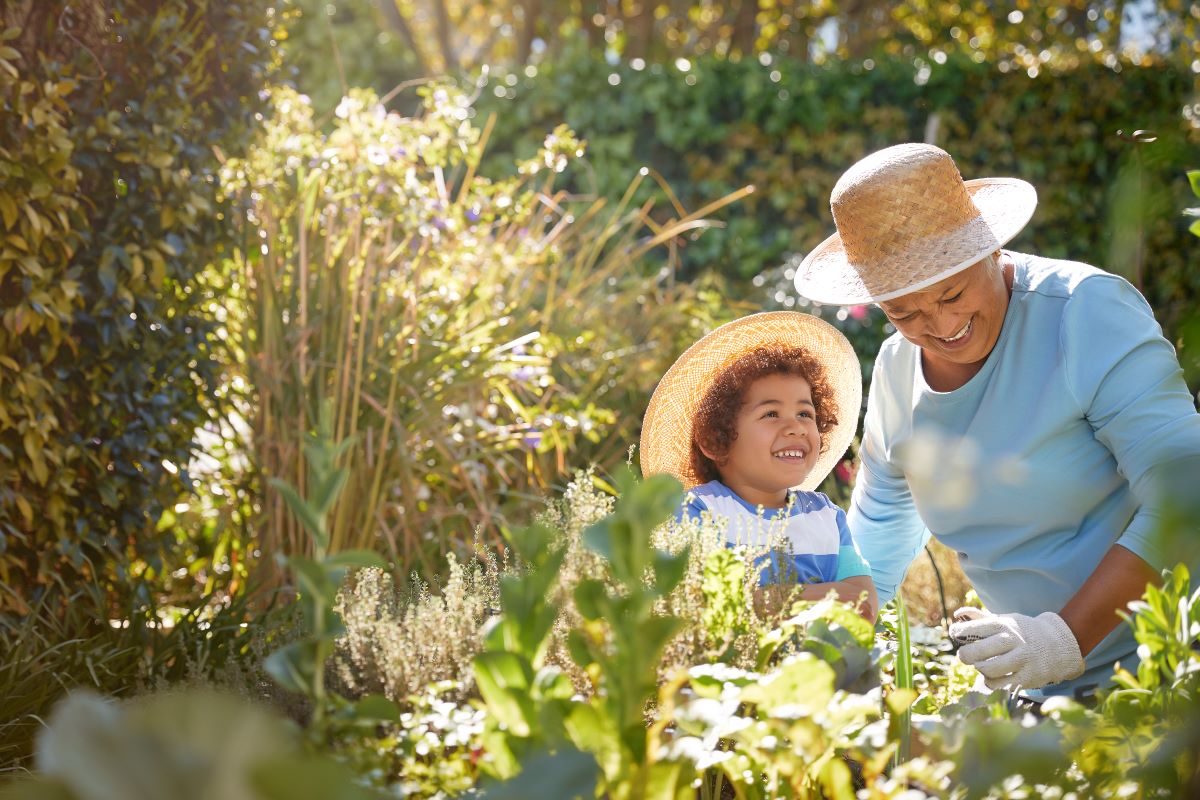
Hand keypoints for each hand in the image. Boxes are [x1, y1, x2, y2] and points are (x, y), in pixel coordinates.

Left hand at [949, 607, 1084, 689]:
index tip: (956, 634)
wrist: (1059, 645)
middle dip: (965, 655)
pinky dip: (991, 683)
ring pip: (988, 670)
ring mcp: (1021, 660)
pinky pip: (1001, 685)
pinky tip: (992, 677)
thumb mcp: (1005, 620)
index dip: (959, 632)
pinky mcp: (1028, 678)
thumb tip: (958, 614)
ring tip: (981, 666)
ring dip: (979, 669)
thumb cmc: (1024, 632)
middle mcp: (1013, 641)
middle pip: (977, 651)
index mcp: (1004, 625)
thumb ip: (980, 618)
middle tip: (965, 656)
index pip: (973, 628)